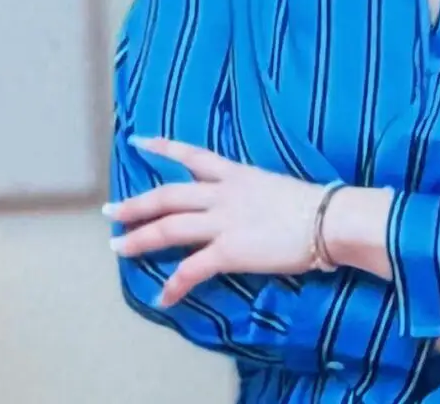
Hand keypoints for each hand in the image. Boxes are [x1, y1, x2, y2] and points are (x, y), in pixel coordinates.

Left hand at [104, 136, 324, 306]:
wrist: (328, 219)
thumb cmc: (313, 203)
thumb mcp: (274, 186)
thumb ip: (252, 193)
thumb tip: (247, 208)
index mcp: (237, 174)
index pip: (193, 156)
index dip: (164, 148)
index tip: (139, 142)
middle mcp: (224, 194)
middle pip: (168, 195)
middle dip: (136, 204)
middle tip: (111, 212)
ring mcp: (224, 222)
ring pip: (169, 227)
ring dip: (140, 239)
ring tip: (119, 248)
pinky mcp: (230, 250)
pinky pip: (192, 269)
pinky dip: (174, 285)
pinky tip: (163, 296)